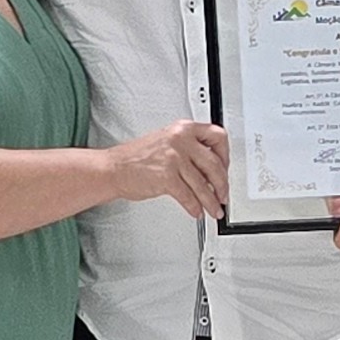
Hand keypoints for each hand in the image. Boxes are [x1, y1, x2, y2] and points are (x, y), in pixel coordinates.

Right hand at [110, 121, 230, 219]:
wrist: (114, 168)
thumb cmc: (136, 157)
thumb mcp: (167, 142)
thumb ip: (190, 149)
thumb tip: (211, 169)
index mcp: (183, 128)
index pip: (218, 136)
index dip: (226, 155)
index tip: (226, 168)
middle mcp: (181, 140)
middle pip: (215, 164)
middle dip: (222, 184)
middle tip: (223, 194)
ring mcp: (174, 158)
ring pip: (203, 184)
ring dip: (211, 201)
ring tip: (214, 209)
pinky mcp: (167, 177)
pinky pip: (188, 196)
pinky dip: (194, 207)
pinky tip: (196, 211)